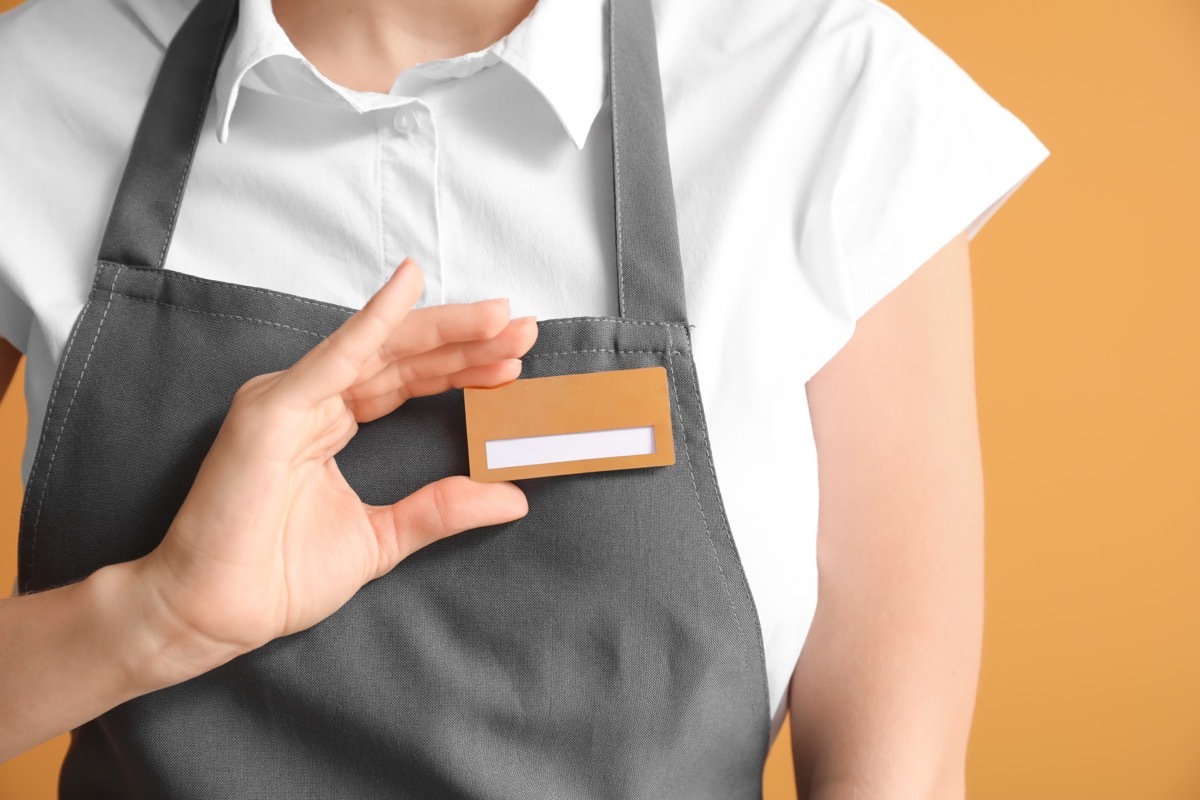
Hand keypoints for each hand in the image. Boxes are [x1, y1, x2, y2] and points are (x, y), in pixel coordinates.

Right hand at [134, 258, 536, 680]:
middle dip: (465, 342)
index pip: (406, 381)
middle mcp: (312, 401)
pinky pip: (334, 356)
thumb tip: (514, 498)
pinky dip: (374, 320)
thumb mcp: (383, 538)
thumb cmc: (277, 577)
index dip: (461, 369)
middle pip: (401, 358)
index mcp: (330, 423)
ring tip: (498, 317)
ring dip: (442, 330)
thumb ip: (442, 509)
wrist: (217, 614)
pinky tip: (410, 285)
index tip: (514, 363)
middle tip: (523, 327)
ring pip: (379, 348)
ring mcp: (290, 399)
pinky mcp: (274, 409)